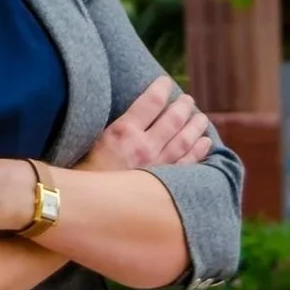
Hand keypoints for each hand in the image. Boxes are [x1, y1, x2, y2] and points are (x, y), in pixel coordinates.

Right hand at [80, 75, 211, 172]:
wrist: (89, 207)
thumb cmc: (84, 171)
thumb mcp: (94, 141)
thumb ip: (116, 126)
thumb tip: (131, 111)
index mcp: (124, 131)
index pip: (151, 101)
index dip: (160, 88)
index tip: (165, 82)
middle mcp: (144, 147)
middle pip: (172, 119)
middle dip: (182, 106)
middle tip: (188, 99)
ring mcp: (157, 166)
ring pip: (184, 140)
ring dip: (195, 125)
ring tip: (201, 117)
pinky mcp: (163, 184)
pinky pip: (187, 164)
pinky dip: (199, 151)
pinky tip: (205, 142)